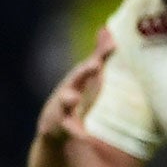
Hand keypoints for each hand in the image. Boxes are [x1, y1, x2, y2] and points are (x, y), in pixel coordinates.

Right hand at [34, 28, 116, 147]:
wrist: (54, 133)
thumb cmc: (74, 99)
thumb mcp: (87, 78)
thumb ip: (98, 55)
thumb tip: (107, 29)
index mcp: (78, 80)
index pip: (91, 64)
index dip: (100, 54)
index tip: (113, 44)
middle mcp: (67, 91)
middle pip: (75, 79)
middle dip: (84, 71)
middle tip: (96, 64)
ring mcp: (61, 110)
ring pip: (64, 104)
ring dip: (68, 100)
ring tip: (74, 98)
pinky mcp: (60, 131)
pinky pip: (67, 132)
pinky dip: (75, 133)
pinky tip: (85, 137)